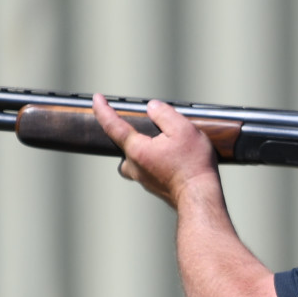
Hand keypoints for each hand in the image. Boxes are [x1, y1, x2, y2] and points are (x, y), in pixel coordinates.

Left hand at [92, 96, 219, 207]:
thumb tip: (152, 107)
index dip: (103, 110)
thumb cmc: (193, 166)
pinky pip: (147, 169)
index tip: (97, 99)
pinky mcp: (154, 186)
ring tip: (163, 144)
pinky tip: (173, 159)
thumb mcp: (183, 129)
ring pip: (134, 159)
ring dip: (143, 149)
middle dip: (129, 132)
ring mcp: (144, 179)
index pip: (113, 126)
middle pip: (123, 144)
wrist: (200, 197)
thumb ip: (164, 114)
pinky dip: (155, 161)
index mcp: (137, 150)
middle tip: (144, 125)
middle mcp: (135, 166)